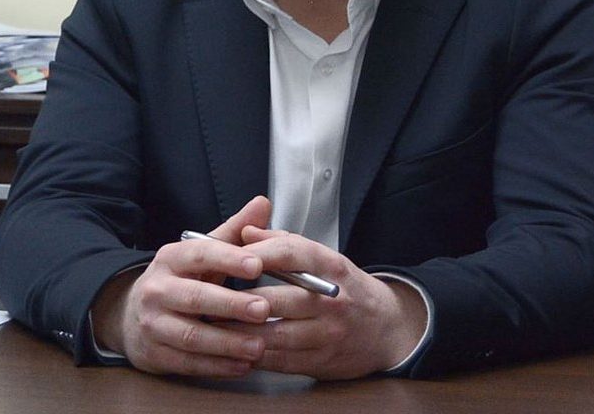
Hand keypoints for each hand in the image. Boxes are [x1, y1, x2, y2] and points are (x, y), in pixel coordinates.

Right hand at [90, 196, 274, 376]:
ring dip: (227, 343)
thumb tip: (262, 203)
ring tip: (259, 346)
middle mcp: (157, 289)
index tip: (258, 264)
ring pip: (191, 336)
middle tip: (263, 309)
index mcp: (171, 258)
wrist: (130, 314)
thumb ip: (234, 231)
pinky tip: (242, 366)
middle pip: (195, 297)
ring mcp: (153, 324)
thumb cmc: (180, 280)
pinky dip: (217, 367)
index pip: (200, 254)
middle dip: (230, 304)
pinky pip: (188, 363)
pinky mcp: (154, 354)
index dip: (228, 258)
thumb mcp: (202, 252)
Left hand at [221, 227, 427, 379]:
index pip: (292, 253)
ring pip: (275, 334)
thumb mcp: (323, 258)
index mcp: (331, 266)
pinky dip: (254, 355)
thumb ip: (283, 243)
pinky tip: (234, 348)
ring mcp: (328, 333)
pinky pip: (280, 360)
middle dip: (238, 300)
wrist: (387, 328)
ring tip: (212, 326)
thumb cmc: (346, 288)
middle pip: (278, 298)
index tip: (228, 256)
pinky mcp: (322, 362)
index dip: (257, 254)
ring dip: (240, 332)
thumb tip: (246, 231)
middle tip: (206, 298)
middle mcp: (332, 299)